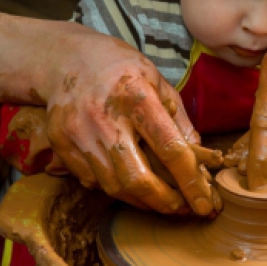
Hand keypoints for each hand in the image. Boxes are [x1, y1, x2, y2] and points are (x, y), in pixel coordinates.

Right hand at [44, 33, 220, 215]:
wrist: (67, 57)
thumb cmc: (120, 66)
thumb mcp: (157, 80)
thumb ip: (179, 119)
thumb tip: (199, 156)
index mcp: (136, 96)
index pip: (169, 148)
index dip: (191, 181)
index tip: (205, 203)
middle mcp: (105, 117)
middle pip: (137, 178)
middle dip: (165, 202)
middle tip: (182, 208)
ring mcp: (78, 132)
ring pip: (113, 186)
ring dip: (141, 200)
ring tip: (159, 199)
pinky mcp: (60, 143)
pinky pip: (91, 180)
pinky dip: (114, 187)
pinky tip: (127, 181)